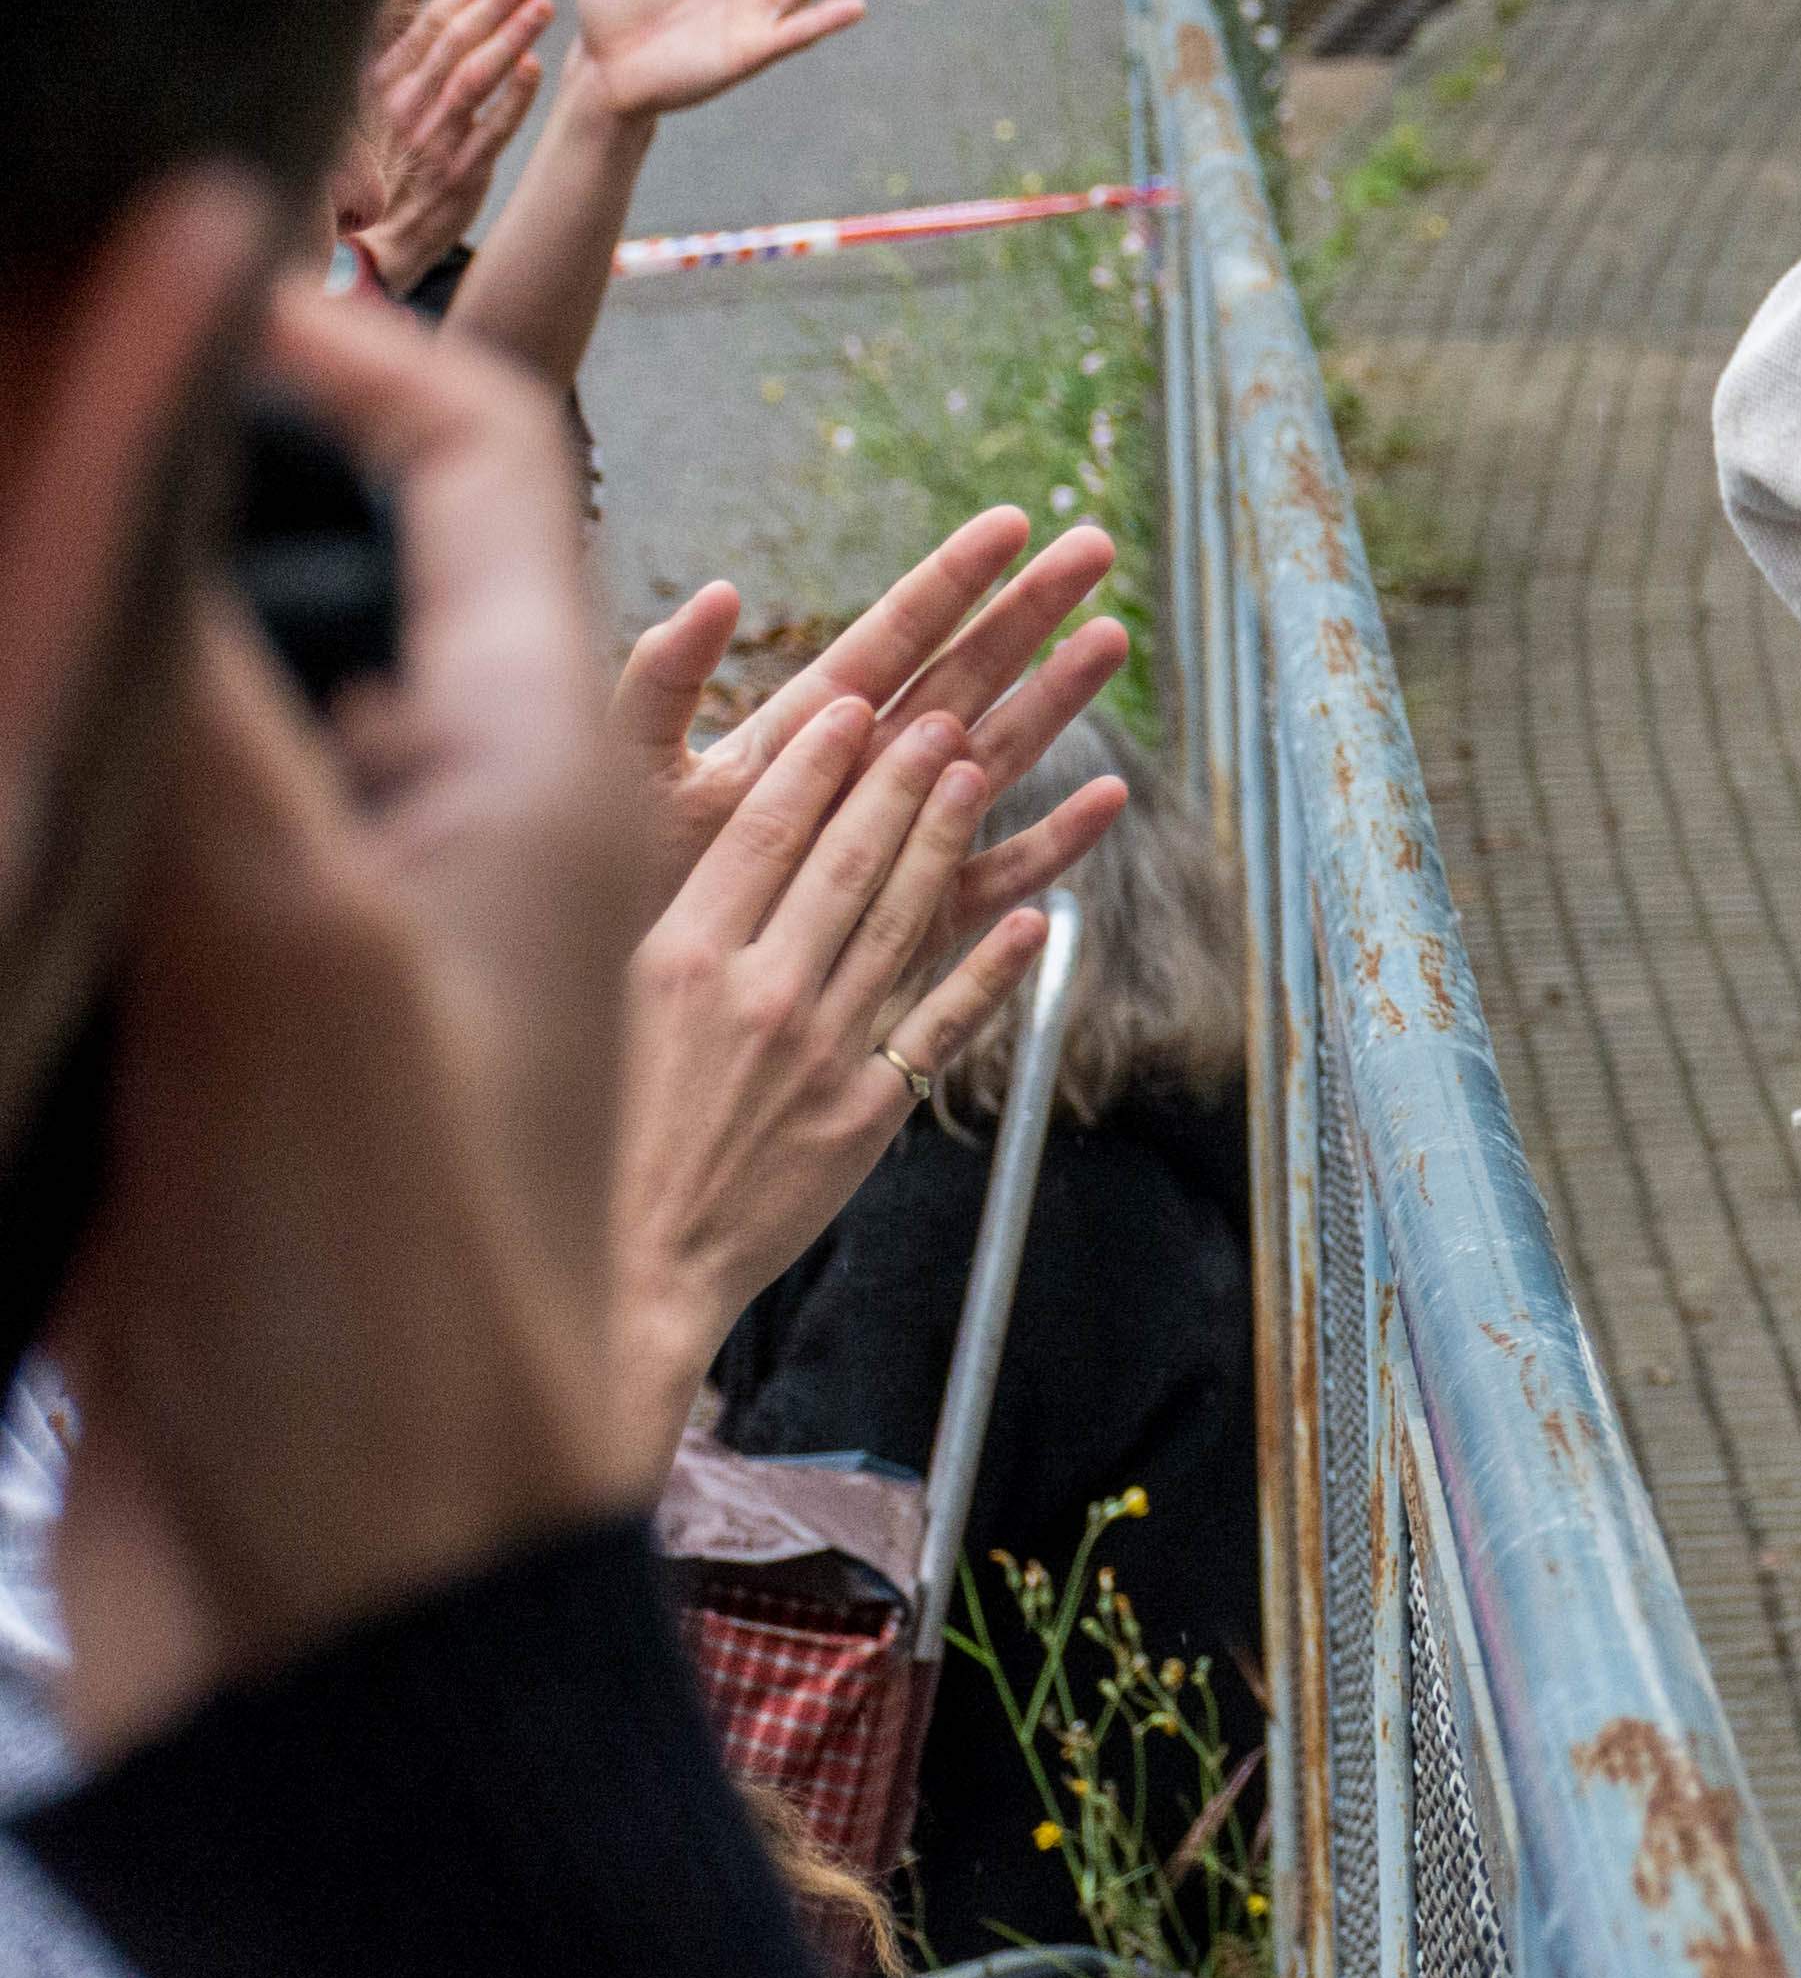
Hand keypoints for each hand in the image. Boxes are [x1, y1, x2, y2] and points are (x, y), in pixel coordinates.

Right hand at [40, 288, 648, 1756]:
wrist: (341, 1614)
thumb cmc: (380, 1299)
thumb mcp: (285, 946)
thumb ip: (198, 683)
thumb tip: (119, 396)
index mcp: (544, 779)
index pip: (474, 454)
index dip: (317, 334)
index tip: (131, 250)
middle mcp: (447, 837)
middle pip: (317, 560)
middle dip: (165, 465)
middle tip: (0, 383)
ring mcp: (319, 952)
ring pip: (197, 704)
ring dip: (86, 643)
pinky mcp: (201, 1063)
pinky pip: (114, 861)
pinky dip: (46, 802)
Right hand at [328, 0, 553, 286]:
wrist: (379, 233)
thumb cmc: (384, 153)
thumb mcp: (372, 91)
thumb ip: (391, 35)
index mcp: (384, 80)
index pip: (432, 20)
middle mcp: (406, 104)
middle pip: (456, 39)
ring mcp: (433, 138)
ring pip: (474, 77)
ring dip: (511, 37)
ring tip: (545, 4)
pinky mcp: (461, 172)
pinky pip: (491, 130)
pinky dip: (513, 97)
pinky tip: (537, 68)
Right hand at [604, 693, 1055, 1479]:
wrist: (625, 1272)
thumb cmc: (585, 1139)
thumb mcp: (584, 1011)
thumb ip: (618, 918)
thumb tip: (609, 826)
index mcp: (672, 960)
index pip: (758, 835)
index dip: (816, 765)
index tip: (858, 705)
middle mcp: (754, 995)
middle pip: (845, 862)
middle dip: (902, 779)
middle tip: (948, 714)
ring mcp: (820, 1054)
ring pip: (901, 924)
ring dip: (951, 844)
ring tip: (985, 774)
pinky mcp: (867, 1116)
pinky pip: (945, 1024)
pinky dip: (996, 968)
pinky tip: (1038, 916)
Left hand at [613, 508, 1132, 934]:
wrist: (628, 1001)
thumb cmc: (617, 884)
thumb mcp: (629, 771)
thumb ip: (662, 684)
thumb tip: (718, 595)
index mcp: (803, 724)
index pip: (892, 634)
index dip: (952, 578)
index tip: (1013, 522)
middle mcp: (864, 769)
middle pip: (964, 673)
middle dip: (1030, 611)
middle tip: (1096, 547)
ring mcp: (896, 837)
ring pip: (996, 752)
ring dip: (1057, 698)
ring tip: (1112, 639)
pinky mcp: (911, 915)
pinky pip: (995, 872)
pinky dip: (1055, 840)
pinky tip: (1110, 800)